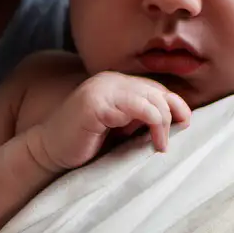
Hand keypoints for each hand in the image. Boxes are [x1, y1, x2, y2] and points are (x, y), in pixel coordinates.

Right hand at [29, 72, 190, 172]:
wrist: (49, 152)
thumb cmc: (86, 144)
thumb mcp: (120, 128)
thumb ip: (141, 118)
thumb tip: (179, 120)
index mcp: (115, 83)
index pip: (156, 88)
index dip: (175, 105)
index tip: (184, 126)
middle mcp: (110, 80)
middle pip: (157, 91)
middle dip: (171, 116)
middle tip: (165, 143)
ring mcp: (102, 89)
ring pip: (151, 98)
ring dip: (162, 123)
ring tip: (159, 146)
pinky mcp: (96, 103)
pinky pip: (137, 108)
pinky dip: (152, 124)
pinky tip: (150, 144)